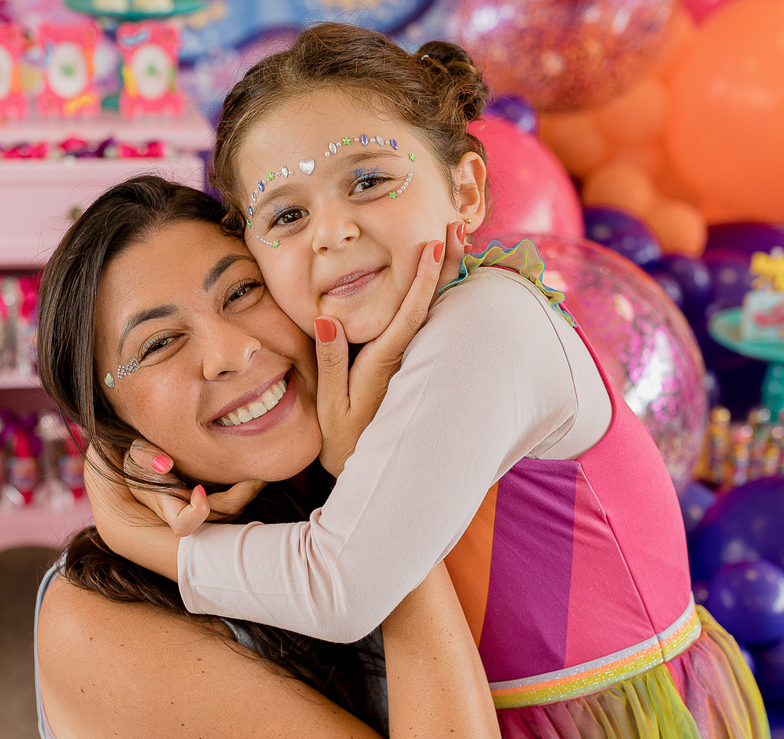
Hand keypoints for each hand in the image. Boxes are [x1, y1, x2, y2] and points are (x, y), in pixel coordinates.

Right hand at [123, 439, 265, 536]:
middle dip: (240, 496)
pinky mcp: (214, 506)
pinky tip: (253, 471)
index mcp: (167, 507)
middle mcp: (188, 513)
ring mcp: (203, 512)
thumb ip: (145, 456)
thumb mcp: (136, 454)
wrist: (145, 470)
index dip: (197, 512)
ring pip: (231, 510)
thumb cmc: (141, 462)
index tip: (199, 489)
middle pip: (221, 515)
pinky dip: (245, 489)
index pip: (184, 525)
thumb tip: (165, 464)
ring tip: (260, 469)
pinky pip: (234, 503)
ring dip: (247, 492)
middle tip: (256, 475)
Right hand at [314, 221, 466, 476]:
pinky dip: (437, 293)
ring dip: (446, 273)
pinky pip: (426, 321)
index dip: (424, 279)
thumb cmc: (345, 436)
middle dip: (447, 263)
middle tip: (457, 226)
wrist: (366, 467)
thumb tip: (327, 319)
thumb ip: (331, 361)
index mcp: (387, 360)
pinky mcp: (408, 362)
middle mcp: (406, 355)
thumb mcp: (331, 402)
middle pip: (432, 303)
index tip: (435, 246)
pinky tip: (446, 272)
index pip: (410, 313)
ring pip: (434, 309)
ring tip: (457, 237)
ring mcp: (410, 358)